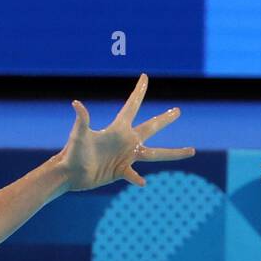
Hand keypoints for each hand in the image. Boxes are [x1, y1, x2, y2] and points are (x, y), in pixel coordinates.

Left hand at [56, 74, 193, 190]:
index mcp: (117, 129)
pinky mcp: (120, 171)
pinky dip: (137, 179)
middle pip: (150, 127)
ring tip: (192, 150)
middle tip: (178, 111)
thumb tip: (76, 103)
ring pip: (154, 153)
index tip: (145, 76)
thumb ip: (81, 120)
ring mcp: (125, 156)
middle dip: (164, 119)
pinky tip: (142, 183)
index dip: (138, 91)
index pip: (132, 106)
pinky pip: (133, 175)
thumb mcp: (79, 135)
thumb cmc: (72, 153)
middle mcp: (125, 141)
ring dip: (173, 153)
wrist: (69, 174)